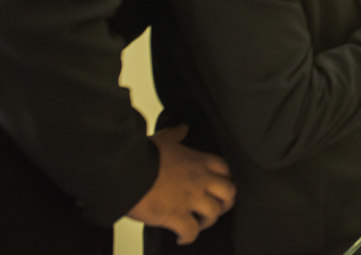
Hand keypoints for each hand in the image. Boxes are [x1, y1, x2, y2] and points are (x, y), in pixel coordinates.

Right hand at [127, 125, 235, 244]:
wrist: (126, 172)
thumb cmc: (143, 155)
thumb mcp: (163, 139)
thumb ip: (176, 134)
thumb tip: (182, 127)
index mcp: (198, 162)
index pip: (224, 169)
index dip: (225, 178)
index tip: (219, 186)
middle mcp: (200, 180)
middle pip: (229, 192)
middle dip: (225, 202)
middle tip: (216, 207)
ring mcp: (190, 199)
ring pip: (214, 213)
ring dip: (208, 221)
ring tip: (198, 223)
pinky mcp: (177, 216)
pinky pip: (192, 232)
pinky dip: (189, 237)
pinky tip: (182, 238)